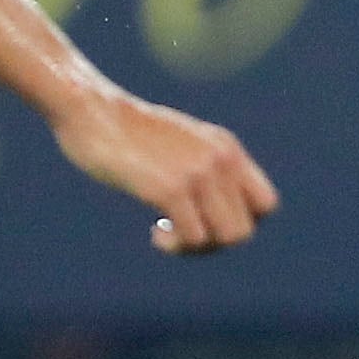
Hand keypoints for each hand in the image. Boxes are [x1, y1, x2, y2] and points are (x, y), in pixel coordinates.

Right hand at [57, 82, 278, 255]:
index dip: (241, 223)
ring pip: (226, 238)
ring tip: (168, 235)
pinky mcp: (170, 188)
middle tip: (182, 235)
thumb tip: (215, 203)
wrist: (93, 110)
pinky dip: (174, 245)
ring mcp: (198, 174)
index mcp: (228, 148)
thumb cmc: (128, 131)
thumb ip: (204, 164)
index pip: (266, 204)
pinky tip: (156, 232)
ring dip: (195, 248)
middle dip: (214, 244)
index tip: (207, 222)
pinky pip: (193, 237)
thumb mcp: (182, 141)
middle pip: (245, 229)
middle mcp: (221, 160)